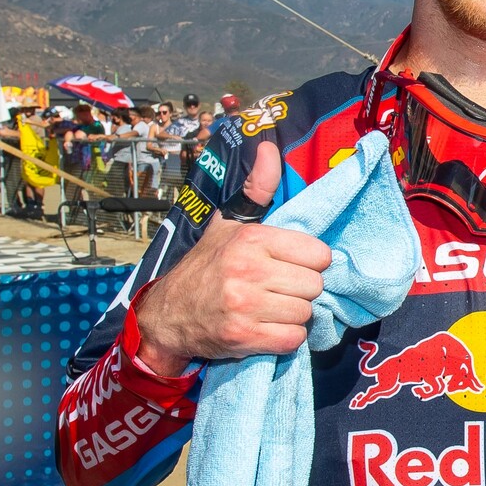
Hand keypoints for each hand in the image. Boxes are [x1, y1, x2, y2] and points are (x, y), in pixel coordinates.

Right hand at [130, 140, 330, 371]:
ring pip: (305, 313)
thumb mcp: (228, 224)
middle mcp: (248, 270)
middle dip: (301, 290)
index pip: (319, 254)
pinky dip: (285, 338)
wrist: (167, 314)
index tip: (291, 265)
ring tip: (271, 308)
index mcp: (251, 239)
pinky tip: (267, 327)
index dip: (309, 262)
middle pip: (314, 285)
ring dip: (293, 315)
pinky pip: (293, 339)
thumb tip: (269, 147)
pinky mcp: (243, 337)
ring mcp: (245, 305)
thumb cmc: (206, 267)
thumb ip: (256, 190)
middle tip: (279, 289)